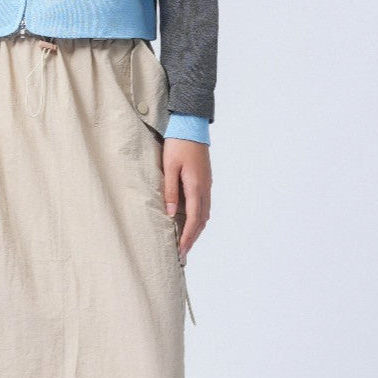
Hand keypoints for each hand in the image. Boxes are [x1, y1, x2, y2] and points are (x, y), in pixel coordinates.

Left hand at [160, 137, 211, 262]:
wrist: (192, 125)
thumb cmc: (178, 144)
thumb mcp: (170, 167)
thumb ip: (170, 190)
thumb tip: (171, 214)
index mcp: (196, 186)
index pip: (194, 220)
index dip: (188, 238)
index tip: (181, 251)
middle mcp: (205, 188)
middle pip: (202, 221)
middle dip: (193, 238)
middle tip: (183, 252)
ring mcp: (207, 184)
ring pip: (205, 214)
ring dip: (197, 229)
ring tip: (186, 240)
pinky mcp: (205, 180)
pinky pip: (204, 204)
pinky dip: (199, 217)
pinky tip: (190, 219)